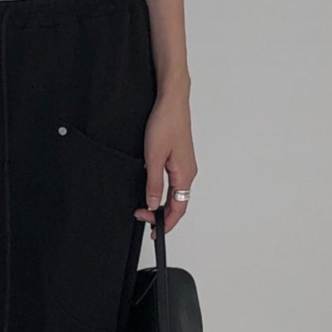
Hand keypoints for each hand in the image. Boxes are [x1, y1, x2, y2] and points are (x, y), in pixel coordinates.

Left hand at [134, 91, 196, 235]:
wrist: (171, 101)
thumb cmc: (165, 123)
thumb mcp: (154, 157)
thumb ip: (153, 183)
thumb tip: (152, 204)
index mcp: (185, 175)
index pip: (178, 209)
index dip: (165, 223)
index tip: (152, 230)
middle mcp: (188, 172)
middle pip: (178, 204)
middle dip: (162, 216)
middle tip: (142, 219)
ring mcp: (185, 165)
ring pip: (176, 194)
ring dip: (162, 204)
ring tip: (146, 210)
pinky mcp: (179, 158)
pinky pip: (174, 182)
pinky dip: (164, 192)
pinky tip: (153, 191)